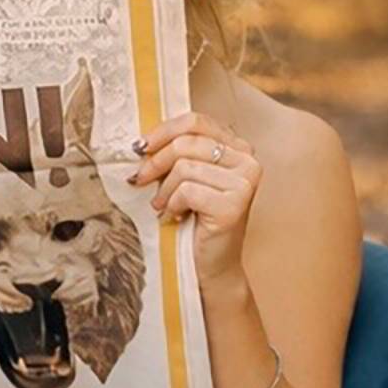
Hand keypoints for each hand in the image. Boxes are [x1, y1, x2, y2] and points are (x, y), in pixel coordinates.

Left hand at [126, 110, 260, 282]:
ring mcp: (245, 182)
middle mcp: (248, 161)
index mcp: (238, 148)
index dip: (163, 131)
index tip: (140, 147)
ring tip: (163, 205)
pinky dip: (172, 204)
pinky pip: (187, 190)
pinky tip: (174, 216)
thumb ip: (179, 154)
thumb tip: (142, 141)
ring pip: (185, 166)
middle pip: (187, 142)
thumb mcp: (189, 179)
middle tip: (139, 179)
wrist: (213, 265)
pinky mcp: (235, 204)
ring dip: (164, 189)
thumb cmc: (196, 221)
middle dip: (156, 162)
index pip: (196, 122)